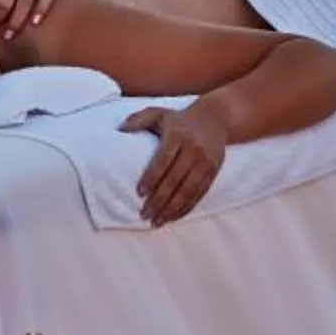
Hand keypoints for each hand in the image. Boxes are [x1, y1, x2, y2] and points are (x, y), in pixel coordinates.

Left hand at [119, 103, 227, 224]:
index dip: (151, 178)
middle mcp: (193, 150)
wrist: (216, 119)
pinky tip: (174, 217)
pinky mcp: (213, 172)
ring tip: (157, 221)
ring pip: (187, 191)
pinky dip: (186, 208)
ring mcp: (205, 163)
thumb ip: (138, 119)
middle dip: (159, 200)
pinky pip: (199, 194)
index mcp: (177, 136)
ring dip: (172, 209)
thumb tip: (119, 129)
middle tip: (144, 214)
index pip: (163, 161)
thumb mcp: (158, 113)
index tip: (139, 193)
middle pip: (175, 180)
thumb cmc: (179, 119)